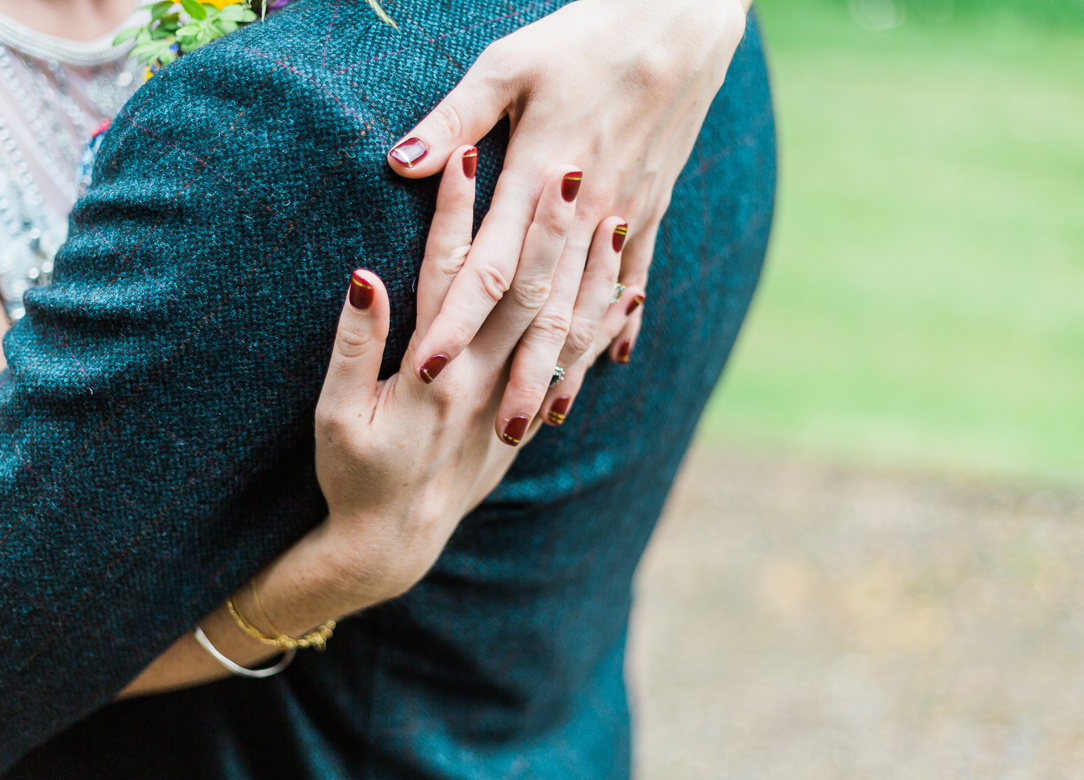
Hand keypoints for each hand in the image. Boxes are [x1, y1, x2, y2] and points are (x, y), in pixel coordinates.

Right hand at [312, 150, 582, 604]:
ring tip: (613, 215)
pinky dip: (603, 325)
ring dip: (587, 269)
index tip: (467, 154)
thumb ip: (355, 348)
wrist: (394, 545)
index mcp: (434, 373)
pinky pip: (574, 365)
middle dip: (545, 227)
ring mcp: (512, 401)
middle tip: (569, 168)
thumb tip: (365, 276)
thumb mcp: (335, 418)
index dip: (456, 212)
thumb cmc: (354, 479)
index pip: (449, 275)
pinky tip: (626, 292)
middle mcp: (484, 382)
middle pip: (522, 291)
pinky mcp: (525, 420)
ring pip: (561, 325)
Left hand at [387, 0, 748, 428]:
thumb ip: (455, 120)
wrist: (681, 22)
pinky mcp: (652, 208)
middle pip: (545, 310)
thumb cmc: (582, 37)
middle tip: (496, 434)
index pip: (488, 269)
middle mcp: (583, 213)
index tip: (425, 371)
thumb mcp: (508, 65)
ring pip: (591, 308)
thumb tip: (402, 165)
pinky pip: (635, 278)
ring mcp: (623, 216)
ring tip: (548, 416)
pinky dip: (622, 321)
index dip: (456, 323)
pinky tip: (618, 359)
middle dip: (519, 374)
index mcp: (538, 179)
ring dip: (570, 364)